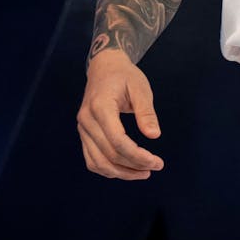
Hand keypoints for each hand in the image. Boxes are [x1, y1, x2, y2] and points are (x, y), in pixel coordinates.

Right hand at [77, 49, 164, 179]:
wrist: (104, 67)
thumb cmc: (124, 75)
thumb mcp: (140, 88)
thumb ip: (146, 112)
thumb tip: (154, 136)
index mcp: (101, 106)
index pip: (118, 141)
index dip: (138, 156)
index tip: (157, 162)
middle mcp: (87, 119)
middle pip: (109, 154)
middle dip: (134, 166)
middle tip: (155, 166)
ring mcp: (83, 128)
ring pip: (98, 162)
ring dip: (121, 172)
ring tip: (142, 172)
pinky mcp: (84, 133)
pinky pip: (92, 160)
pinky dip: (108, 169)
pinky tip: (126, 169)